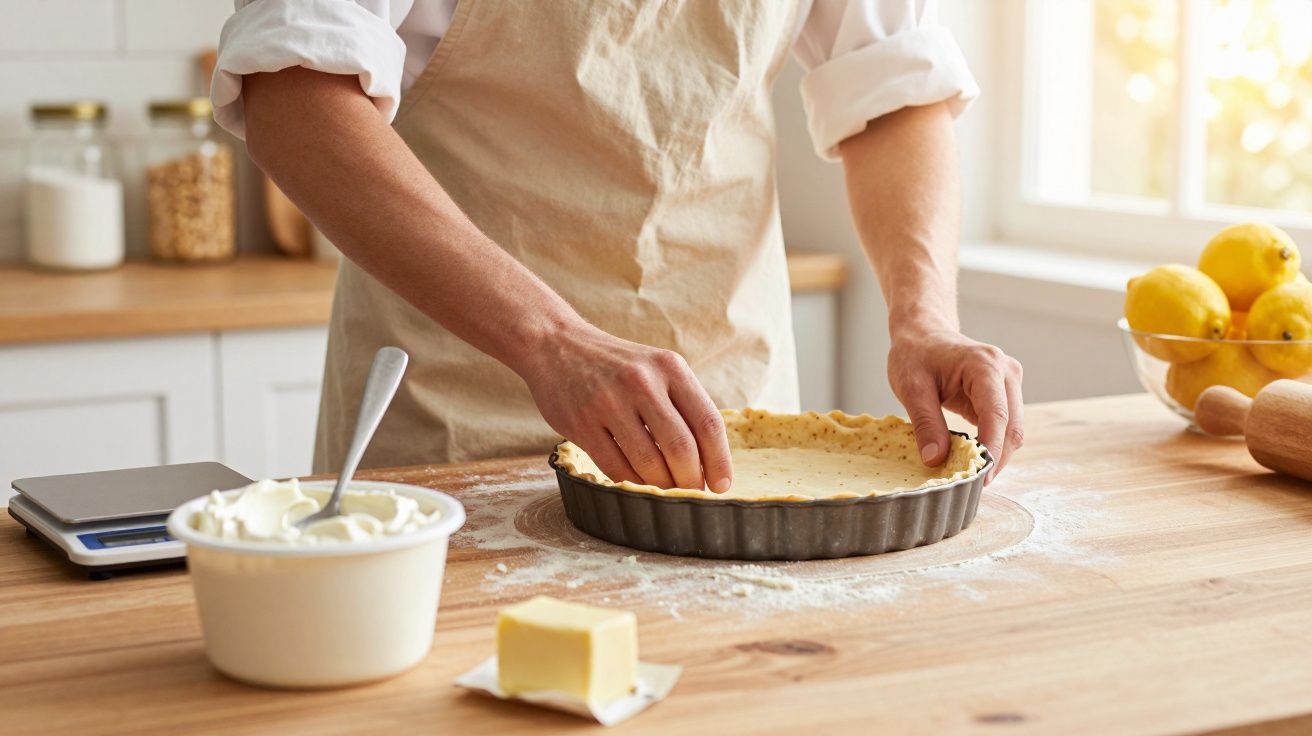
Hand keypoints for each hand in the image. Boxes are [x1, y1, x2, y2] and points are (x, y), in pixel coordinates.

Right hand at [516, 325, 732, 491]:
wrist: (556, 344)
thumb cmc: (617, 366)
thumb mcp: (656, 368)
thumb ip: (682, 405)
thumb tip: (709, 462)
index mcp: (670, 368)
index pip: (708, 423)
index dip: (719, 460)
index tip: (721, 485)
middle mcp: (642, 383)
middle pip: (681, 448)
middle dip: (691, 480)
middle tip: (691, 493)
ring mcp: (609, 403)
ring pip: (649, 463)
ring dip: (662, 486)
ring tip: (665, 489)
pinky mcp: (582, 424)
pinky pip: (616, 468)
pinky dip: (632, 483)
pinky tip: (637, 483)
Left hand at [887, 330, 1023, 481]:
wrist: (923, 333)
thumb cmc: (915, 354)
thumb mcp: (911, 388)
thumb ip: (925, 423)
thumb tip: (936, 460)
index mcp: (985, 365)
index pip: (997, 416)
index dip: (991, 450)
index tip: (978, 478)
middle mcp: (1006, 371)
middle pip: (1012, 426)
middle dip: (996, 458)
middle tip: (972, 485)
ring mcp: (1009, 382)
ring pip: (1013, 429)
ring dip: (997, 454)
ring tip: (971, 475)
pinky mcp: (1005, 393)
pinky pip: (1004, 425)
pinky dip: (992, 444)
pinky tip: (973, 459)